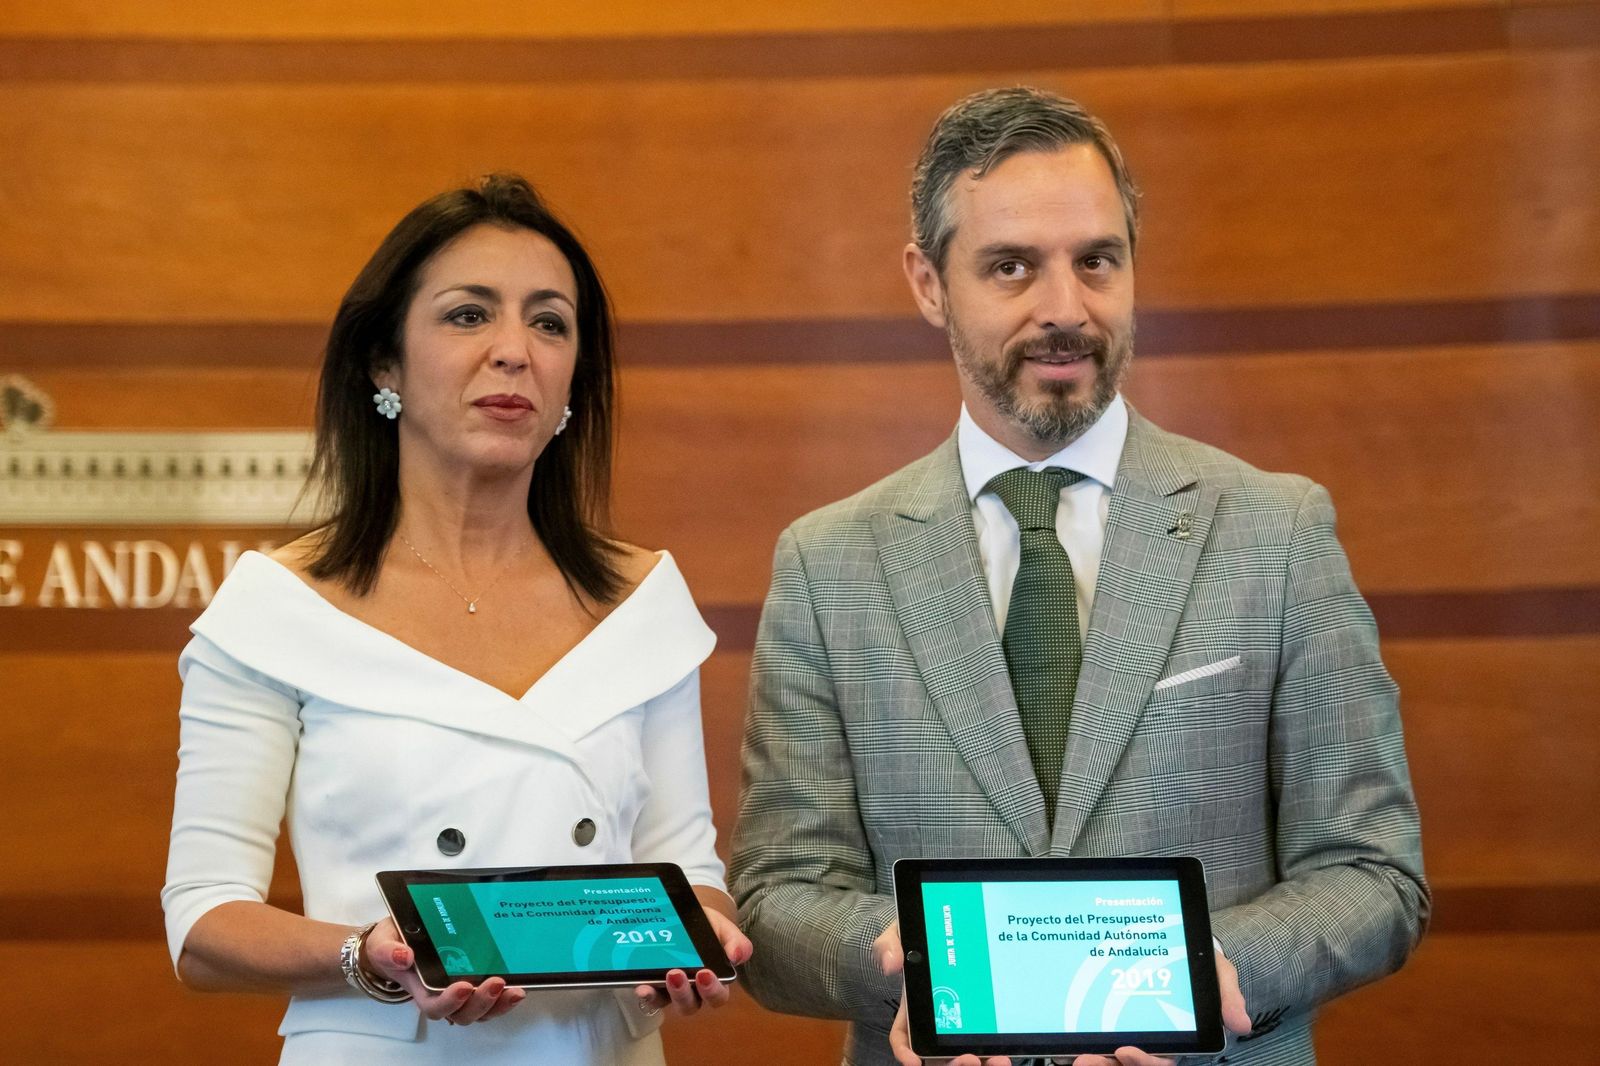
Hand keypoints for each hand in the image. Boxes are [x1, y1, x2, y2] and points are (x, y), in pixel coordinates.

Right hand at [362, 917, 524, 1024]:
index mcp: (422, 990)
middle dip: (481, 1003)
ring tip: (514, 991)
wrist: (401, 941)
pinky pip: (492, 997)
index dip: (450, 1002)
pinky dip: (505, 995)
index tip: (462, 987)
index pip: (435, 1006)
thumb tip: (404, 956)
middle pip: (464, 1013)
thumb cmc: (394, 946)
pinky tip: (518, 984)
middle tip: (495, 983)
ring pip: (482, 1010)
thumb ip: (389, 950)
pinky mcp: (476, 982)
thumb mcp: (383, 943)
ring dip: (499, 1004)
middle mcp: (444, 995)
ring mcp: (461, 991)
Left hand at [633, 907, 752, 1016]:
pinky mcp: (653, 986)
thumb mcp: (721, 927)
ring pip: (669, 1003)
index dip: (712, 990)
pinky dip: (647, 994)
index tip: (704, 973)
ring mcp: (670, 990)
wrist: (682, 914)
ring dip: (665, 994)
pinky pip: (650, 996)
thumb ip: (734, 940)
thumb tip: (737, 957)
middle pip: (691, 1005)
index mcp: (713, 981)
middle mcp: (692, 991)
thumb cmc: (706, 926)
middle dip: (684, 994)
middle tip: (677, 974)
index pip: (717, 996)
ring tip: (663, 976)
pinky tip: (642, 986)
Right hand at [877, 920, 1009, 1065]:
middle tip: (968, 1059)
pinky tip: (1004, 1055)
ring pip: (964, 1057)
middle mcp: (935, 1021)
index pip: (903, 1037)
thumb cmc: (922, 938)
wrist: (950, 931)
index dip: (905, 1053)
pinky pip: (986, 1049)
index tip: (914, 1061)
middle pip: (937, 1057)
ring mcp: (960, 1025)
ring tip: (995, 1060)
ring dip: (978, 1065)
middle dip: (950, 1065)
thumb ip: (889, 945)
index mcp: (913, 1007)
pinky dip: (994, 1059)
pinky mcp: (984, 1025)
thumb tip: (891, 965)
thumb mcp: (901, 934)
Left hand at [1071, 946, 1251, 1065]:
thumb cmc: (1197, 966)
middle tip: (1088, 1058)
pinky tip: (1062, 1042)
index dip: (1143, 1063)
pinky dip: (1074, 1046)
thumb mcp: (1216, 974)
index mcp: (1176, 1039)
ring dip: (1091, 1062)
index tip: (1125, 1051)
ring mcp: (1124, 1033)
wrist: (1175, 944)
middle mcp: (1149, 1042)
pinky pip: (1090, 1040)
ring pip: (1107, 1060)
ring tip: (1074, 1055)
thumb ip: (1226, 995)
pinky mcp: (1104, 1022)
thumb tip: (1240, 1023)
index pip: (1159, 1062)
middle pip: (1129, 1065)